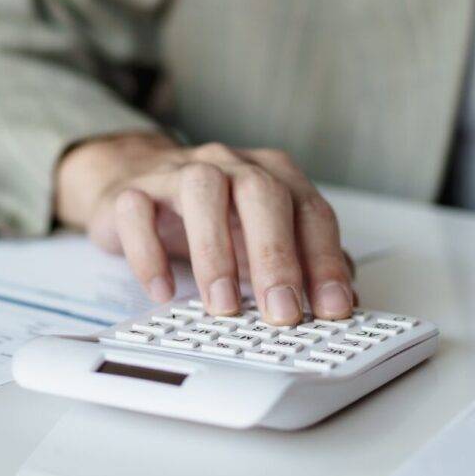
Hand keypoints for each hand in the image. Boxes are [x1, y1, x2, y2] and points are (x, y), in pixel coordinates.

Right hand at [55, 132, 353, 325]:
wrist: (134, 178)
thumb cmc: (208, 212)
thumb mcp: (260, 234)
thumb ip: (302, 258)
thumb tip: (343, 298)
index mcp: (270, 174)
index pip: (309, 210)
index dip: (324, 260)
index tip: (331, 309)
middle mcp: (228, 164)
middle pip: (261, 192)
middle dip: (276, 255)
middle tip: (282, 311)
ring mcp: (177, 172)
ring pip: (200, 190)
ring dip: (215, 252)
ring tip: (223, 305)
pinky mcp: (131, 191)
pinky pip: (138, 213)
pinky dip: (149, 254)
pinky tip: (163, 292)